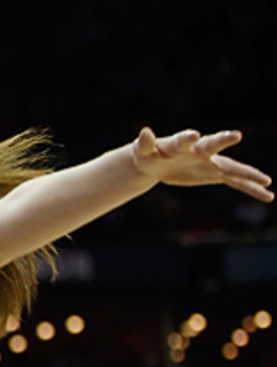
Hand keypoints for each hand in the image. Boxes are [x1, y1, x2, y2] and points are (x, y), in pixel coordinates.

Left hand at [132, 127, 272, 201]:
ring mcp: (210, 162)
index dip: (188, 138)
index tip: (194, 135)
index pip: (184, 139)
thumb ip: (144, 143)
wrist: (156, 162)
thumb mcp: (142, 150)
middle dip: (223, 142)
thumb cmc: (149, 154)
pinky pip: (236, 182)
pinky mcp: (215, 174)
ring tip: (268, 181)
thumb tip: (145, 132)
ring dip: (249, 175)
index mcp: (180, 144)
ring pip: (232, 168)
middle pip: (214, 146)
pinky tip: (268, 196)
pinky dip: (251, 188)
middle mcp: (200, 150)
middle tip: (235, 135)